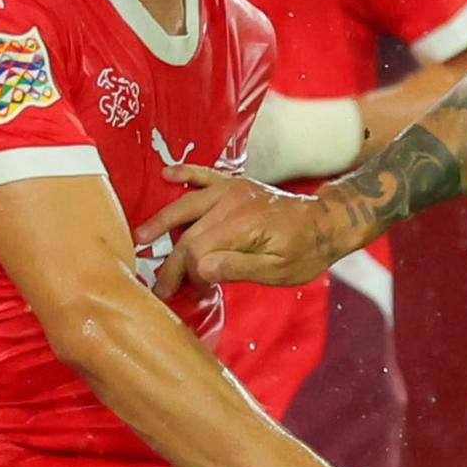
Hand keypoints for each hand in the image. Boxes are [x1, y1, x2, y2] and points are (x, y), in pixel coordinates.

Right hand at [144, 166, 356, 291]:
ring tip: (140, 238)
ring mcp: (232, 190)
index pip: (198, 250)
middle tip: (159, 285)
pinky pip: (204, 175)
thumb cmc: (306, 251)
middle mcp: (233, 202)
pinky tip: (166, 174)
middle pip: (188, 232)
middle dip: (171, 261)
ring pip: (187, 204)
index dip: (186, 273)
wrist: (327, 222)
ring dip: (162, 221)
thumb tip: (201, 270)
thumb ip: (238, 268)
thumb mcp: (278, 270)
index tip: (185, 293)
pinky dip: (185, 173)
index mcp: (243, 224)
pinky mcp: (235, 184)